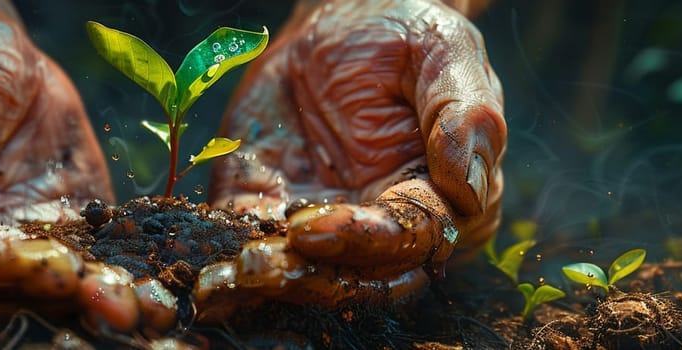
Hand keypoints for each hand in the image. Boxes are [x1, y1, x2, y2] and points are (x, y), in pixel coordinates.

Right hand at [0, 0, 169, 332]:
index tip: (51, 266)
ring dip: (94, 300)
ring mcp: (2, 237)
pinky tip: (160, 296)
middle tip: (115, 302)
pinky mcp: (52, 223)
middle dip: (57, 295)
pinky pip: (85, 259)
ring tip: (147, 310)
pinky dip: (120, 278)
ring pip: (44, 285)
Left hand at [198, 0, 505, 320]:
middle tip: (264, 263)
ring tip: (234, 274)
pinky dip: (233, 270)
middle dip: (314, 278)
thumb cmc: (403, 33)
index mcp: (443, 197)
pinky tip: (210, 277)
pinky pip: (254, 247)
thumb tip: (471, 190)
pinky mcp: (272, 211)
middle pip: (361, 277)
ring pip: (308, 276)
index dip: (366, 241)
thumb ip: (465, 115)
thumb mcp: (443, 52)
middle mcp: (387, 225)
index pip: (412, 240)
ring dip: (272, 284)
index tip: (313, 227)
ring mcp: (328, 225)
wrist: (334, 20)